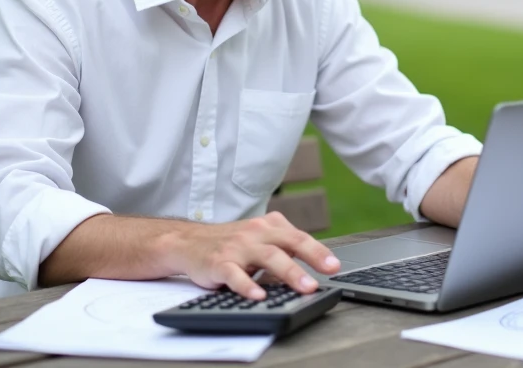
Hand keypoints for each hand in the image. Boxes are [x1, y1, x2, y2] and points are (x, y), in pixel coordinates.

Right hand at [171, 211, 339, 299]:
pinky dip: (248, 285)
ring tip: (306, 286)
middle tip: (330, 270)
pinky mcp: (220, 262)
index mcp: (269, 226)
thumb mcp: (258, 240)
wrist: (188, 243)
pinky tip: (259, 295)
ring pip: (268, 256)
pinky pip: (235, 274)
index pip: (299, 237)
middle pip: (290, 242)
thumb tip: (310, 270)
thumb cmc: (230, 245)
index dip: (319, 251)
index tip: (335, 265)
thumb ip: (282, 250)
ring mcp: (238, 247)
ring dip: (290, 271)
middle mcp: (256, 233)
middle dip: (313, 256)